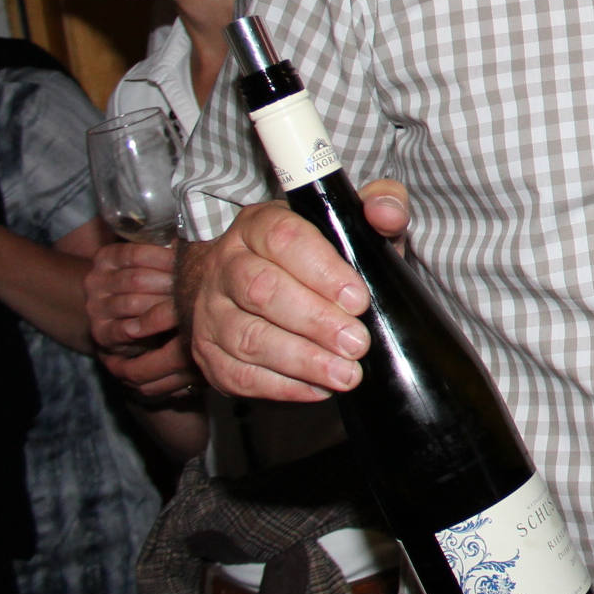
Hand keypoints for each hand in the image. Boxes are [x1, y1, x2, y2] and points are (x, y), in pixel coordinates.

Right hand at [87, 240, 202, 397]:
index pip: (135, 254)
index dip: (166, 258)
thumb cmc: (146, 287)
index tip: (189, 263)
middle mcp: (95, 281)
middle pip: (136, 279)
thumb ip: (164, 254)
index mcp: (107, 258)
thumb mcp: (150, 266)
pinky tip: (167, 323)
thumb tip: (192, 243)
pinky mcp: (100, 333)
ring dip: (163, 304)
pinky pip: (125, 329)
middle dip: (168, 283)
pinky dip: (149, 326)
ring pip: (133, 303)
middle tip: (194, 286)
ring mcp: (96, 308)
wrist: (122, 321)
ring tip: (187, 303)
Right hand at [180, 180, 408, 401]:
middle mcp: (227, 264)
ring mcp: (211, 310)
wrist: (256, 283)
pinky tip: (317, 389)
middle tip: (356, 343)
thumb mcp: (349, 222)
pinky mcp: (207, 352)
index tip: (358, 299)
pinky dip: (281, 386)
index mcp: (259, 224)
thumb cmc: (314, 253)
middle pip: (261, 291)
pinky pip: (238, 375)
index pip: (284, 239)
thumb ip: (378, 204)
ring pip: (248, 337)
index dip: (322, 270)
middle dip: (314, 321)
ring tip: (345, 374)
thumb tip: (386, 213)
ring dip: (301, 361)